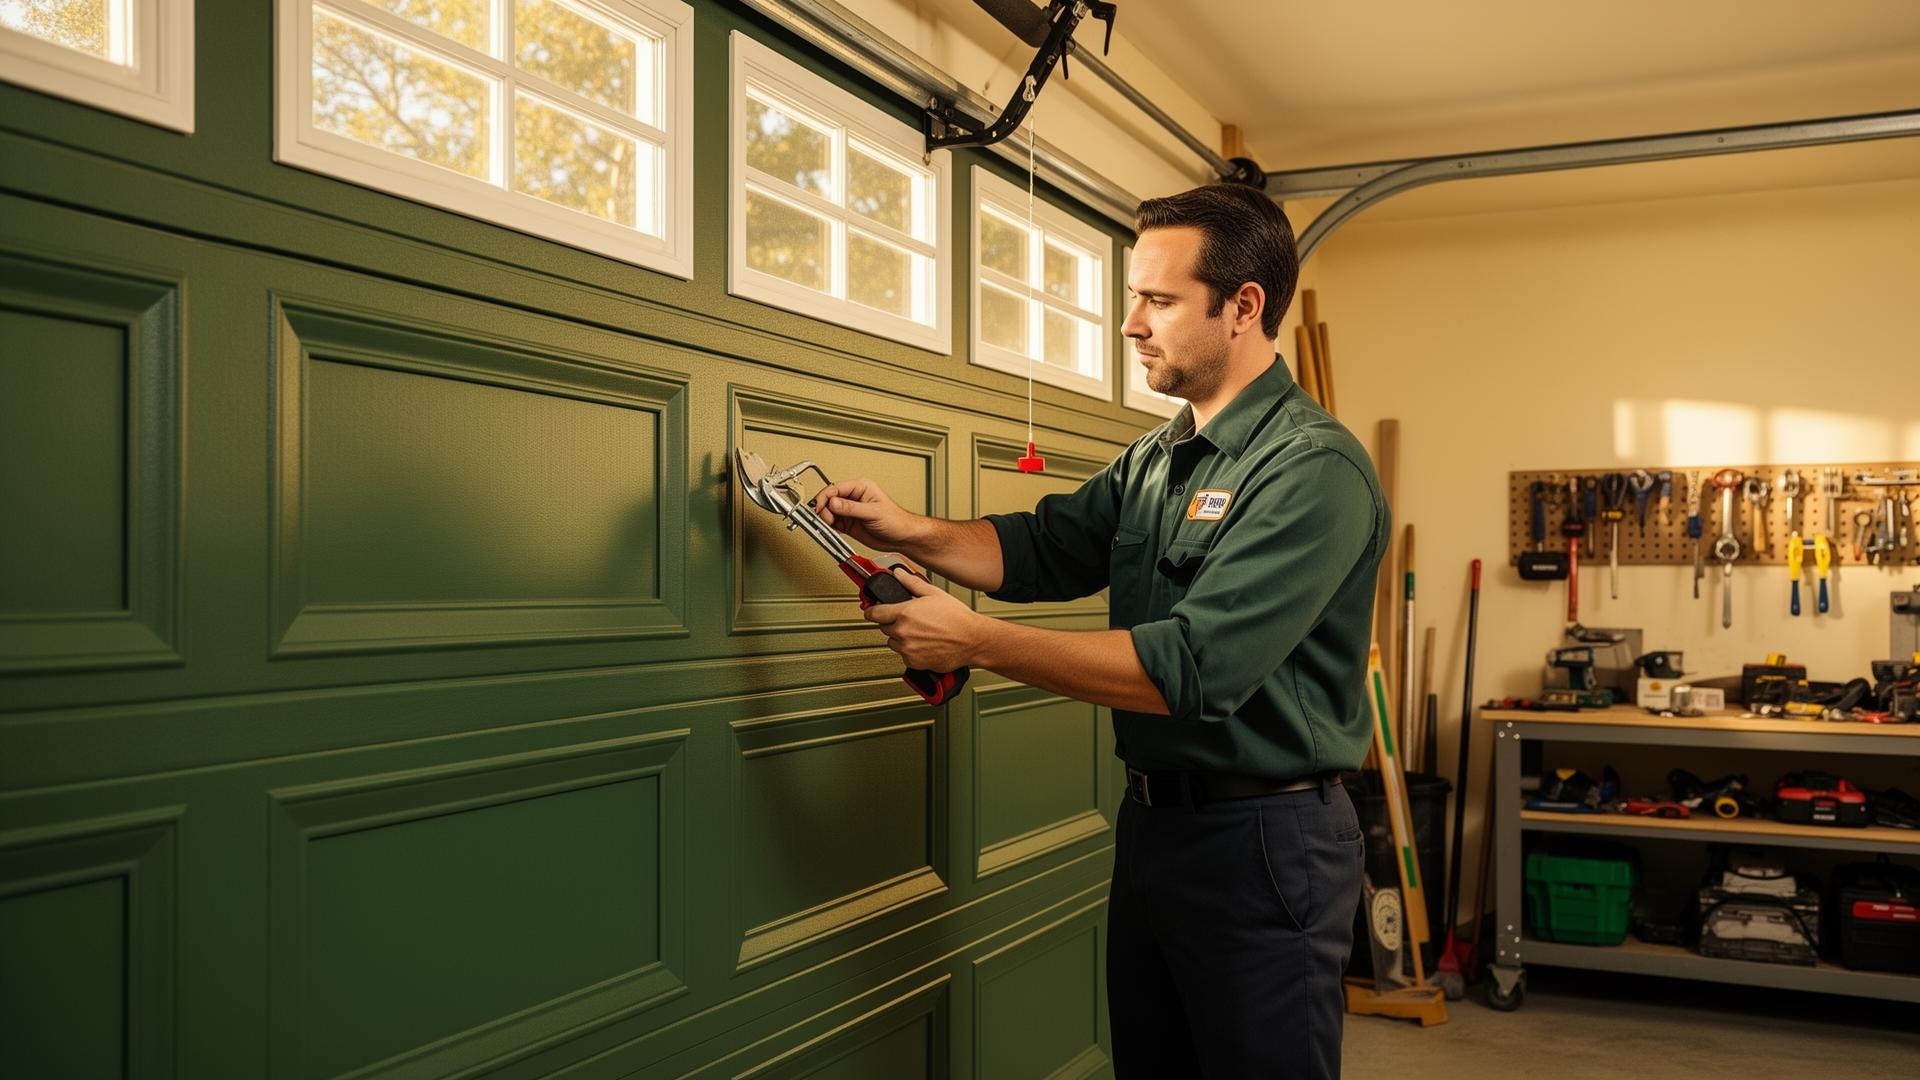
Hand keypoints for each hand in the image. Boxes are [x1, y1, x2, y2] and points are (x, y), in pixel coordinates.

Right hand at [813, 478, 923, 553]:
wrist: (902, 537)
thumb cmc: (896, 520)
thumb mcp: (873, 512)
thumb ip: (851, 508)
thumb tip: (833, 503)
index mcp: (861, 488)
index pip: (836, 488)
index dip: (825, 497)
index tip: (819, 507)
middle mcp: (854, 498)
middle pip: (829, 500)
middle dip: (824, 509)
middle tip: (826, 519)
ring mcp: (850, 512)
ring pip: (829, 512)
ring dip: (826, 519)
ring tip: (830, 525)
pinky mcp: (849, 524)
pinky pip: (833, 524)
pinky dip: (830, 527)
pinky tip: (832, 530)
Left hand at [864, 568, 986, 672]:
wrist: (972, 640)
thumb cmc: (957, 618)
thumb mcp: (934, 593)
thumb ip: (911, 583)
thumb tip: (899, 574)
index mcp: (904, 613)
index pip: (874, 613)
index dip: (871, 611)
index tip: (871, 611)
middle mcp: (902, 632)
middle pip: (885, 628)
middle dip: (893, 623)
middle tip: (911, 620)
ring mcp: (907, 649)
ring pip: (893, 643)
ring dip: (901, 638)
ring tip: (920, 633)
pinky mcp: (914, 662)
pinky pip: (904, 656)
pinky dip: (910, 651)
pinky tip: (924, 644)